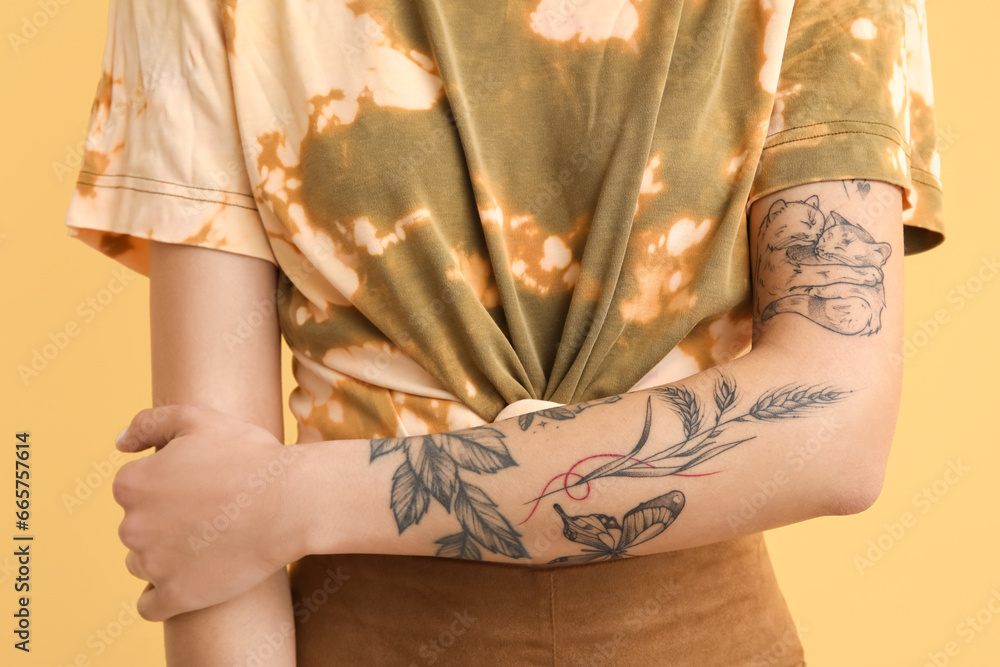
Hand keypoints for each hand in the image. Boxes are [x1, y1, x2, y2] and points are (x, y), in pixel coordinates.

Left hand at [112, 402, 306, 620]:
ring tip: (209, 544)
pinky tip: (191, 581)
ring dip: (166, 557)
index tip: (199, 487)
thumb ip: (149, 423)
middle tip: (211, 513)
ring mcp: (152, 565)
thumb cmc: (250, 457)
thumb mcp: (199, 418)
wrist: (291, 502)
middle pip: (137, 528)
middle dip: (165, 522)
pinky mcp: (176, 596)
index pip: (134, 489)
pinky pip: (151, 606)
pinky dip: (166, 597)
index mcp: (132, 484)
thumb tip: (120, 444)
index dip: (168, 485)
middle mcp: (131, 526)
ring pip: (143, 565)